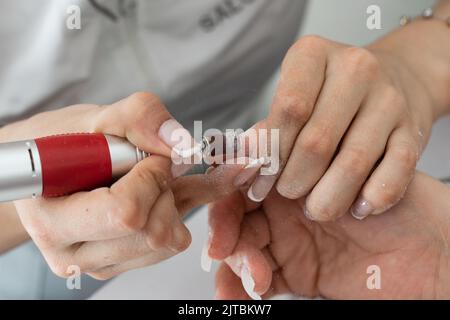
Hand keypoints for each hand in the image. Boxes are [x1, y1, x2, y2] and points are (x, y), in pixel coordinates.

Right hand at [5, 92, 228, 279]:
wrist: (52, 167)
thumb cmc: (65, 145)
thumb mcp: (95, 117)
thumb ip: (139, 118)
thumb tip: (181, 143)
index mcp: (52, 222)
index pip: (125, 213)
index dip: (149, 178)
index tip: (148, 156)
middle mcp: (73, 255)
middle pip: (153, 234)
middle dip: (163, 190)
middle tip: (150, 165)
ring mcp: (101, 264)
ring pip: (168, 241)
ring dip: (174, 200)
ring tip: (157, 175)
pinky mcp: (125, 262)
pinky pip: (173, 243)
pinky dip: (180, 210)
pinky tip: (166, 189)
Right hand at [210, 172, 449, 298]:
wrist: (441, 253)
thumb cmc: (407, 203)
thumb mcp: (350, 167)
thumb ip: (295, 153)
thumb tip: (242, 147)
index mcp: (294, 173)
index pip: (243, 183)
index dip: (226, 197)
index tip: (221, 212)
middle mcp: (287, 206)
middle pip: (238, 218)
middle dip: (226, 234)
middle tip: (225, 249)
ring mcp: (291, 241)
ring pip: (246, 251)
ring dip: (237, 265)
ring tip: (251, 278)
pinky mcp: (299, 274)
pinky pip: (263, 281)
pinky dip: (246, 288)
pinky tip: (240, 294)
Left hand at [244, 36, 435, 220]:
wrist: (395, 76)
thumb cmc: (330, 92)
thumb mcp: (295, 93)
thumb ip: (269, 126)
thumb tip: (242, 159)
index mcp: (313, 55)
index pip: (289, 109)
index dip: (270, 153)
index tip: (259, 181)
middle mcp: (355, 69)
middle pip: (316, 141)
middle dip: (294, 180)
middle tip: (286, 194)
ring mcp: (388, 98)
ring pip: (352, 162)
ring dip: (328, 197)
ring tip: (315, 208)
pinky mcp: (413, 127)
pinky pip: (395, 171)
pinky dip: (372, 197)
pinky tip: (356, 208)